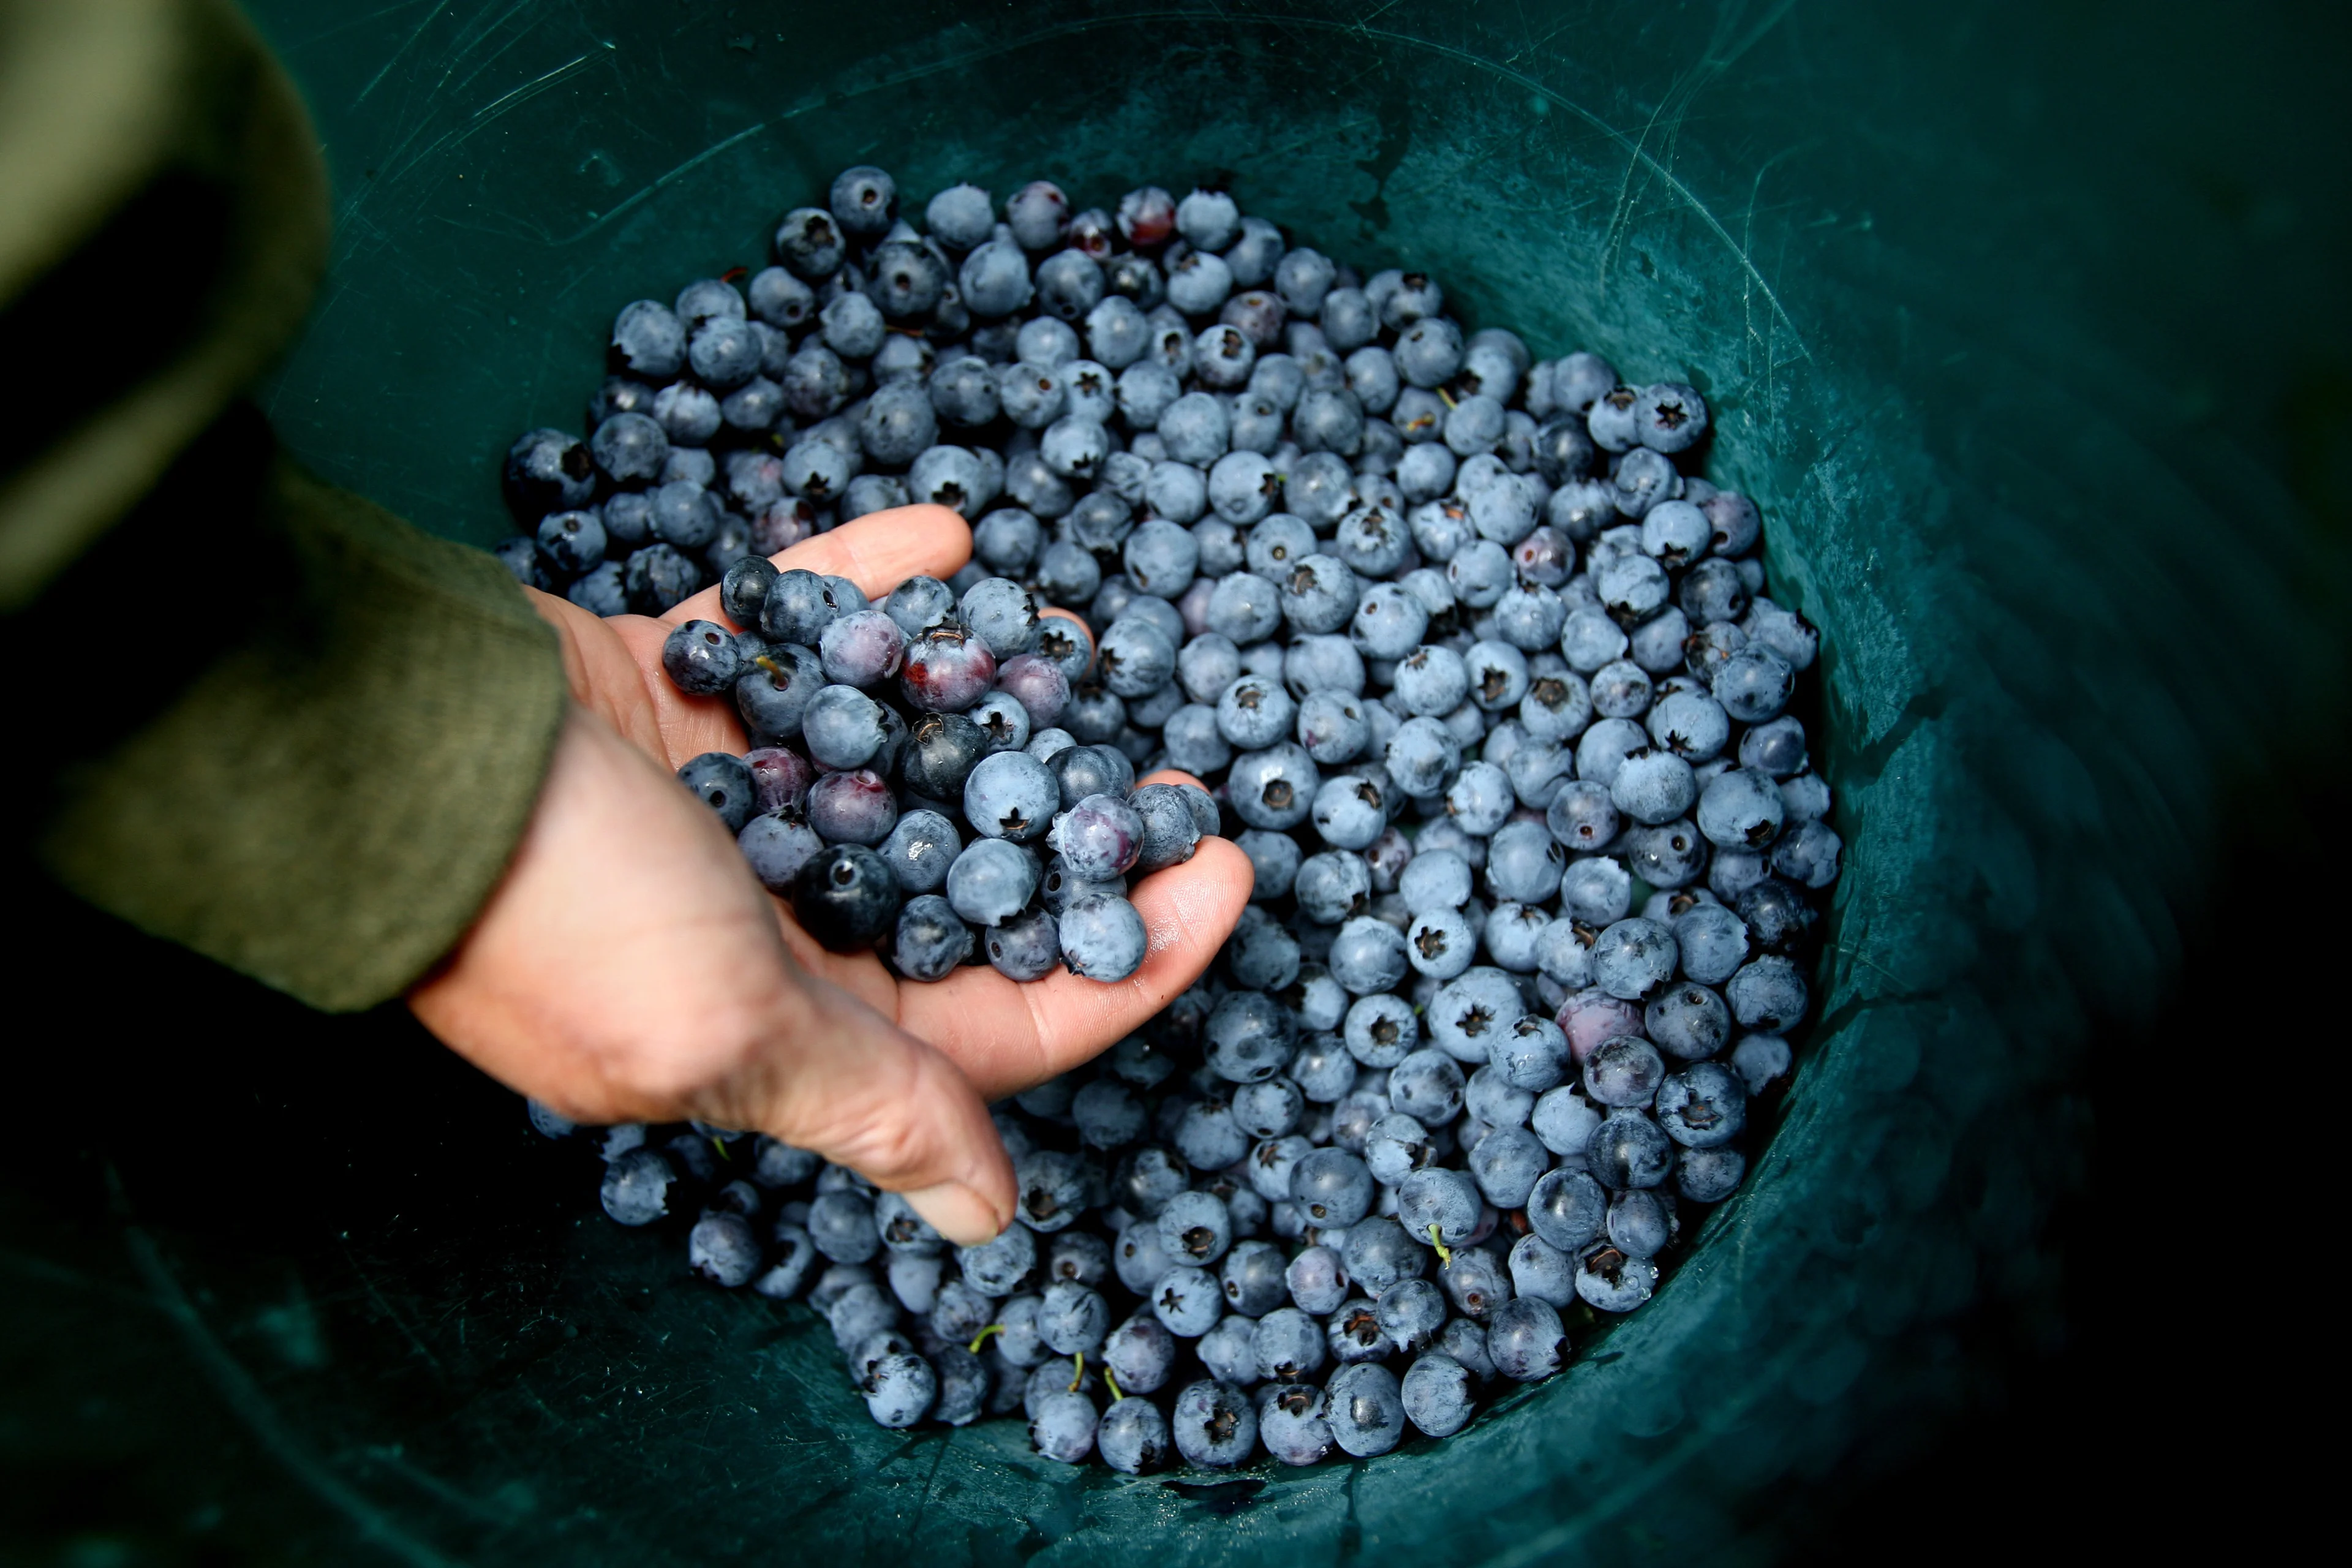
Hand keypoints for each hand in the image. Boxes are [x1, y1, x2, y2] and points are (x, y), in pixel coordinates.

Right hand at [409, 507, 1253, 1242]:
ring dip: (982, 695)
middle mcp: (756, 922)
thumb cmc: (553, 904)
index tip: (1228, 875)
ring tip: (1071, 637)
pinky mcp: (667, 691)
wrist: (365, 741)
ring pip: (887, 750)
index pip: (998, 1023)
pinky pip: (794, 636)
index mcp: (782, 1027)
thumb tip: (995, 1219)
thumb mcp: (724, 1027)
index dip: (1126, 961)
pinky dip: (865, 593)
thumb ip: (873, 1101)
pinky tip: (949, 541)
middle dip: (1073, 829)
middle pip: (962, 885)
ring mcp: (712, 800)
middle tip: (1173, 768)